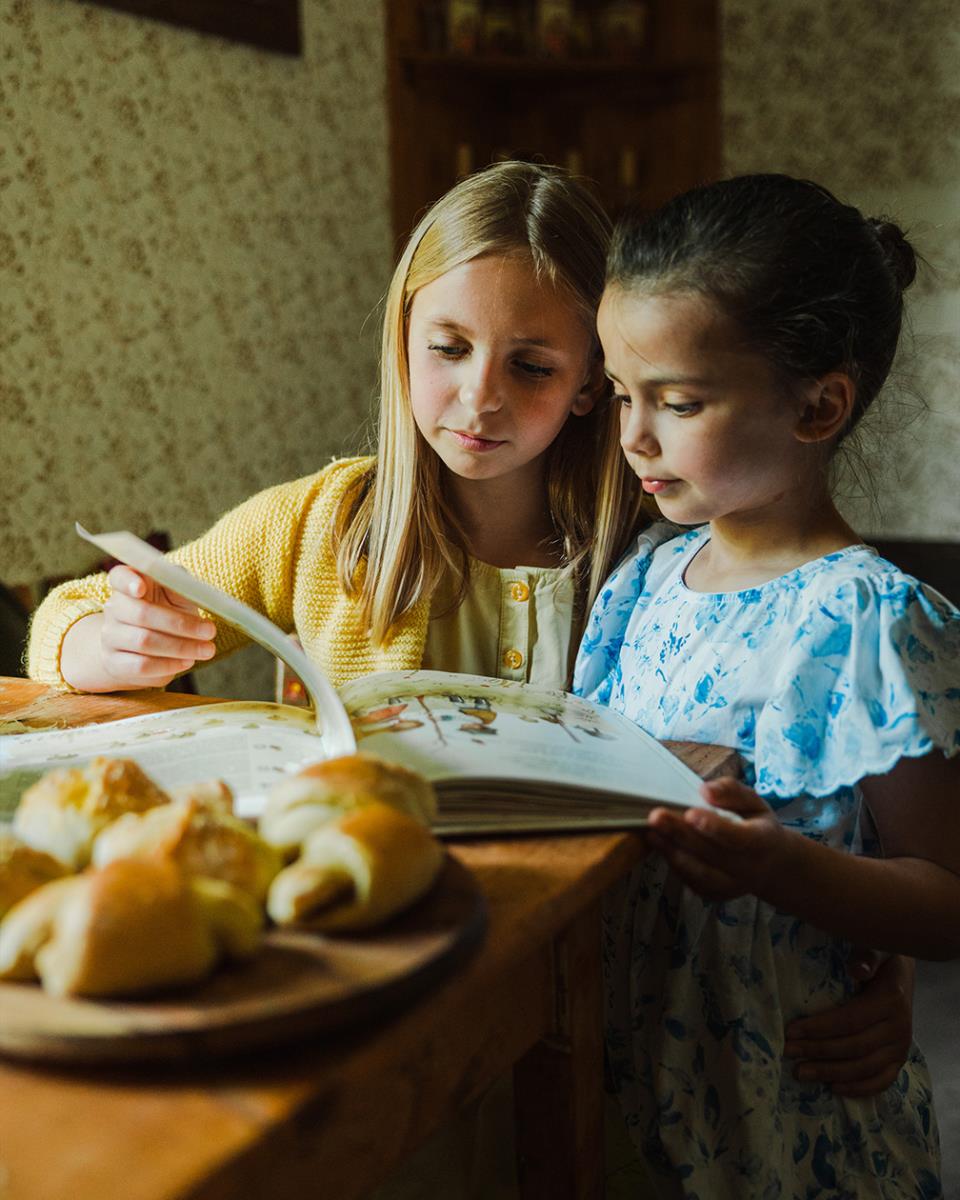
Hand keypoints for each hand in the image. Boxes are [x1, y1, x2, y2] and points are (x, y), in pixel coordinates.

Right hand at [98, 565, 216, 687]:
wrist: (145, 651)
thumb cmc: (168, 615)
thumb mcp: (177, 598)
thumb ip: (181, 588)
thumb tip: (187, 586)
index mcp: (129, 586)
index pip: (120, 576)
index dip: (128, 581)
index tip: (141, 588)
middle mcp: (114, 609)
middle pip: (141, 614)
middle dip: (181, 624)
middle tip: (210, 631)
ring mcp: (111, 637)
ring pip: (143, 642)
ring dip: (181, 647)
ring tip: (206, 650)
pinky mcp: (114, 663)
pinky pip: (141, 666)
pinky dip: (168, 665)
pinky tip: (187, 661)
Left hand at [645, 777, 791, 901]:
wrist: (769, 865)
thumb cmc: (756, 825)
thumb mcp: (753, 802)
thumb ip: (732, 792)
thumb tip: (706, 791)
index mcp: (762, 841)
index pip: (739, 838)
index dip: (714, 827)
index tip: (690, 814)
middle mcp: (748, 868)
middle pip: (712, 854)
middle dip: (681, 835)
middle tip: (656, 817)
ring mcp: (732, 886)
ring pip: (700, 873)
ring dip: (672, 852)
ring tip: (652, 832)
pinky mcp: (716, 894)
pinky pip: (692, 882)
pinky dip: (674, 864)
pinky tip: (660, 845)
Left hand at [784, 953, 914, 1096]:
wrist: (900, 973)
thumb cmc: (879, 959)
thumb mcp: (876, 949)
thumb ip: (867, 956)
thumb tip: (857, 969)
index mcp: (890, 1000)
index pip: (850, 1020)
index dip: (819, 1028)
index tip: (790, 1031)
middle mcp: (899, 1027)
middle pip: (854, 1047)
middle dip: (817, 1051)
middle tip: (788, 1052)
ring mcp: (901, 1047)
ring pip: (865, 1068)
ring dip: (831, 1073)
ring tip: (801, 1072)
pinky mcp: (899, 1060)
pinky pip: (881, 1081)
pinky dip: (858, 1088)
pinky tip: (833, 1088)